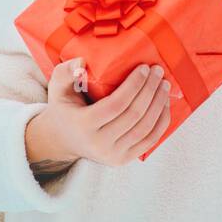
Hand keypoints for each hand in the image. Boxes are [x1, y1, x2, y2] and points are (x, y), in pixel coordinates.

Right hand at [25, 58, 171, 171]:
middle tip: (158, 71)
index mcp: (83, 125)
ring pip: (145, 128)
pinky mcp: (123, 159)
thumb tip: (82, 62)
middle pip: (134, 115)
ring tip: (164, 85)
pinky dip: (161, 122)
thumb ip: (66, 71)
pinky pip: (149, 141)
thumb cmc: (64, 108)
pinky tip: (165, 104)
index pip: (116, 105)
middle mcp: (99, 144)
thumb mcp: (57, 87)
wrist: (63, 140)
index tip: (144, 68)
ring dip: (159, 105)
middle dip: (150, 91)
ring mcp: (113, 155)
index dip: (134, 86)